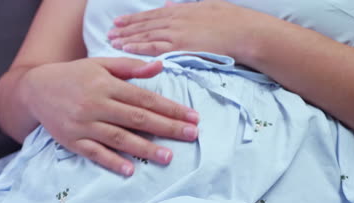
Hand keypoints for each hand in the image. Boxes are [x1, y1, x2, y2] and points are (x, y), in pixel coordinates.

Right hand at [19, 57, 198, 175]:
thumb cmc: (74, 75)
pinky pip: (94, 153)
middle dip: (167, 127)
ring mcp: (83, 124)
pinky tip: (130, 169)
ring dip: (145, 148)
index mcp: (106, 85)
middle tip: (191, 135)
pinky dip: (112, 161)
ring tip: (168, 157)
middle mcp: (96, 104)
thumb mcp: (100, 64)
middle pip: (137, 118)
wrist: (35, 89)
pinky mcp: (72, 141)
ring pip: (119, 138)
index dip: (170, 108)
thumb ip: (130, 67)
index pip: (145, 98)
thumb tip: (160, 66)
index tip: (192, 117)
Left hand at [107, 0, 254, 62]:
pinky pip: (153, 46)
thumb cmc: (232, 20)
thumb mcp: (208, 6)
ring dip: (127, 37)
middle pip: (145, 24)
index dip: (135, 19)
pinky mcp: (179, 46)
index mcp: (182, 11)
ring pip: (145, 34)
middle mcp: (175, 20)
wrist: (244, 32)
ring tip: (112, 40)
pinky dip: (137, 46)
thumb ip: (187, 7)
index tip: (120, 21)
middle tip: (110, 30)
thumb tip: (171, 4)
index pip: (153, 15)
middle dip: (126, 27)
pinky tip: (125, 48)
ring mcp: (176, 33)